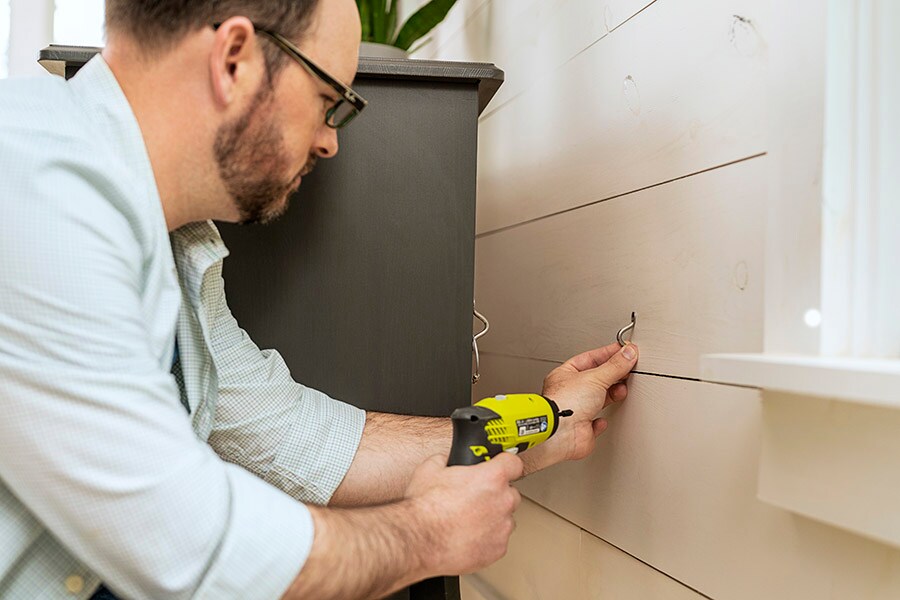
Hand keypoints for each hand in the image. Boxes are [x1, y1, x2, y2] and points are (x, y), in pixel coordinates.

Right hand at [404, 453, 522, 575]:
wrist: (418, 540)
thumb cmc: (425, 508)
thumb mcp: (430, 469)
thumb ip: (446, 460)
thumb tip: (446, 460)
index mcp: (491, 477)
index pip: (513, 464)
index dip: (505, 465)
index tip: (501, 468)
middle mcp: (502, 501)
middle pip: (510, 493)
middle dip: (496, 495)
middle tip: (475, 499)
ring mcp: (502, 527)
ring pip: (505, 519)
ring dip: (492, 518)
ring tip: (468, 521)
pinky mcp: (497, 549)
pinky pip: (498, 540)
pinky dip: (487, 539)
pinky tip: (467, 537)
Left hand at [524, 342, 638, 472]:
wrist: (561, 433)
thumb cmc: (565, 403)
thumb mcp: (595, 377)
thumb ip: (614, 366)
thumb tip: (627, 353)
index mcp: (565, 374)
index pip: (590, 358)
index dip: (608, 353)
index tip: (625, 351)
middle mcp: (568, 392)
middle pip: (596, 379)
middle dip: (613, 374)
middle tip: (629, 369)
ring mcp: (575, 411)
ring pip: (598, 399)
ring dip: (611, 394)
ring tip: (621, 390)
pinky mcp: (582, 429)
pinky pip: (595, 423)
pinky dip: (602, 419)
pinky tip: (603, 417)